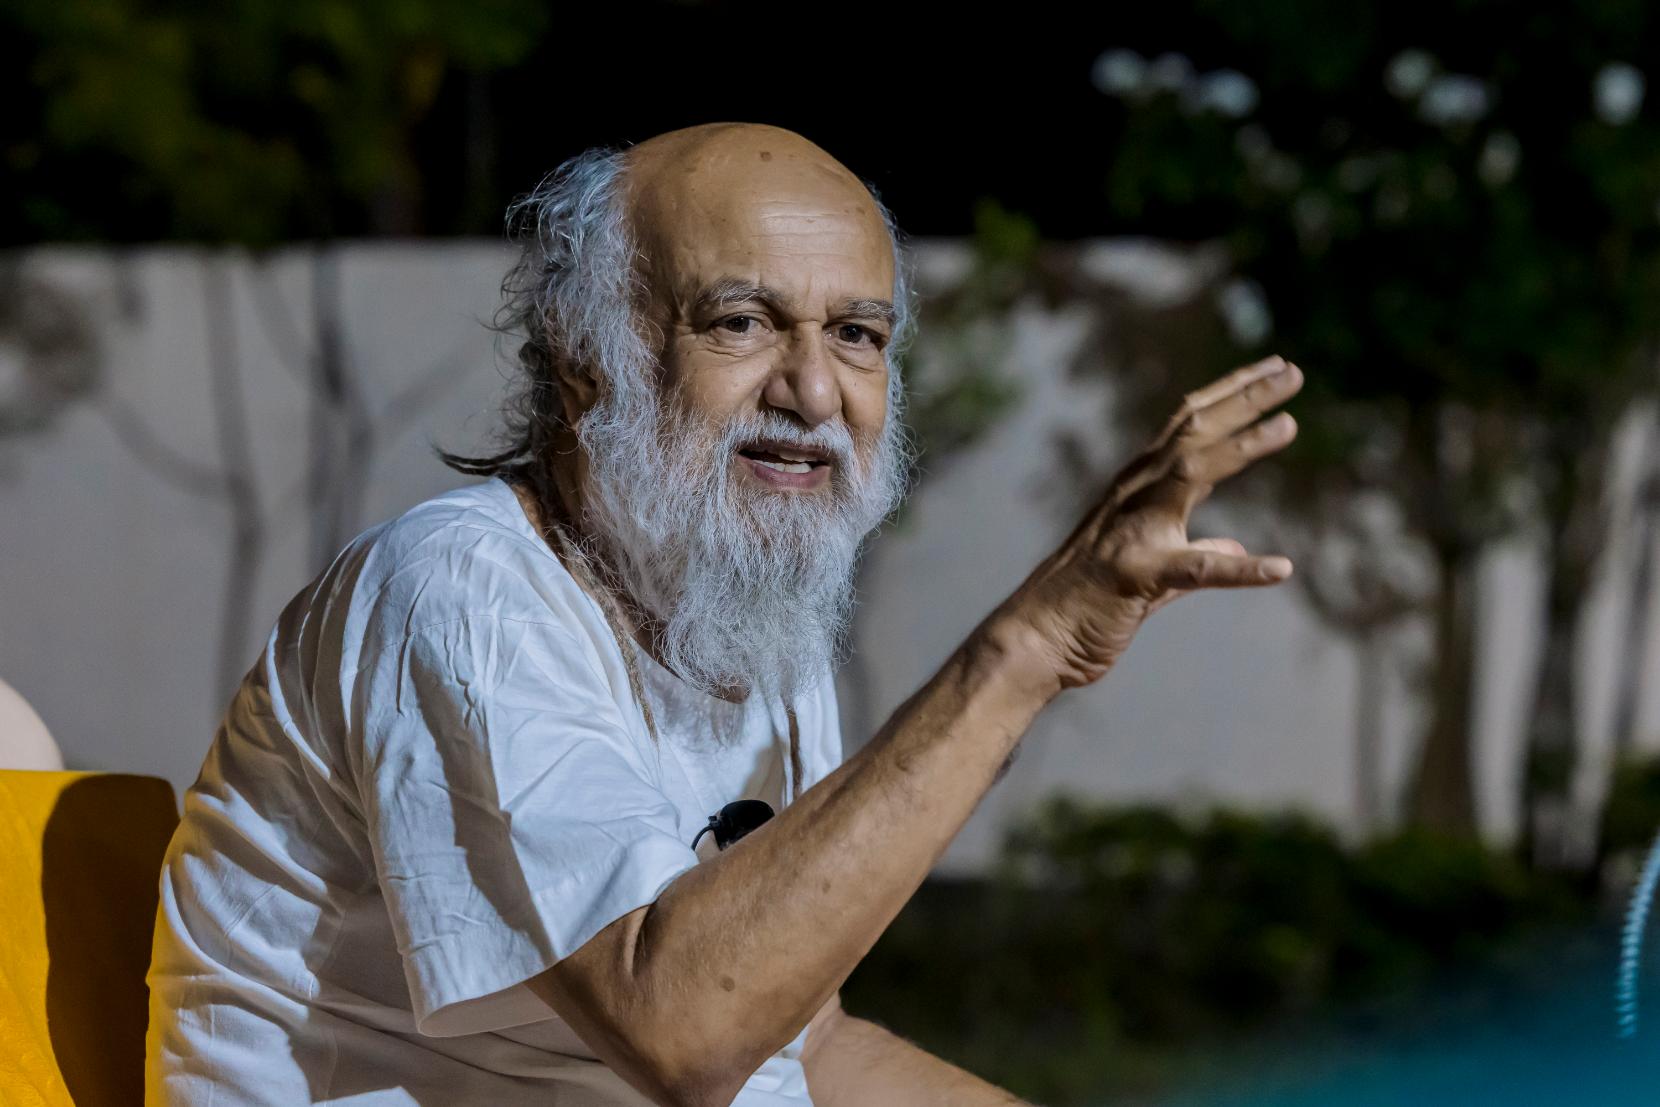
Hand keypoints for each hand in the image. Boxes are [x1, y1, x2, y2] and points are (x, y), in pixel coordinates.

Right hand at [996, 355, 1302, 691]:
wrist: (1037, 638)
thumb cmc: (1089, 602)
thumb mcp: (1154, 572)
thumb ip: (1195, 551)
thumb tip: (1235, 547)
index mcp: (1138, 489)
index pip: (1187, 426)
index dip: (1231, 395)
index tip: (1276, 371)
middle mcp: (1133, 496)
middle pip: (1192, 431)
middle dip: (1243, 398)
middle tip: (1291, 371)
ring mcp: (1132, 531)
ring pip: (1189, 471)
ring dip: (1241, 445)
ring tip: (1288, 425)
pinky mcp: (1135, 576)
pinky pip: (1194, 570)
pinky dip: (1239, 570)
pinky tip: (1279, 569)